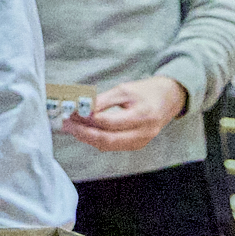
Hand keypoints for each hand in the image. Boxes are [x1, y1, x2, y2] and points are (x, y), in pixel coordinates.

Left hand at [62, 77, 188, 151]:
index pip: (109, 122)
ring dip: (87, 138)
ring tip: (71, 127)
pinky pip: (113, 146)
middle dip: (83, 133)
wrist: (169, 99)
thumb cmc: (146, 92)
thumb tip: (82, 109)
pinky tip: (84, 131)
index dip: (88, 119)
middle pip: (108, 140)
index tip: (72, 112)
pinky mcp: (137, 144)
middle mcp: (144, 132)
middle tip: (66, 124)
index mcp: (143, 116)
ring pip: (109, 146)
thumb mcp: (124, 90)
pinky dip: (97, 140)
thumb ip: (103, 100)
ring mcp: (141, 141)